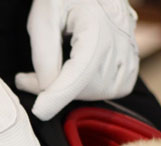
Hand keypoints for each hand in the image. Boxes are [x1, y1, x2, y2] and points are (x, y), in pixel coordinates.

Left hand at [15, 0, 139, 120]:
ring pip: (101, 91)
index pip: (80, 72)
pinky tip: (76, 75)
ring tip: (54, 71)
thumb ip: (44, 54)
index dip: (58, 96)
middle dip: (57, 89)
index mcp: (96, 25)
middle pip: (88, 86)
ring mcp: (130, 48)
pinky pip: (116, 88)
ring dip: (73, 90)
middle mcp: (119, 38)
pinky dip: (94, 89)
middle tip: (29, 78)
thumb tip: (47, 89)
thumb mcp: (43, 18)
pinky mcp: (132, 57)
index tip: (40, 111)